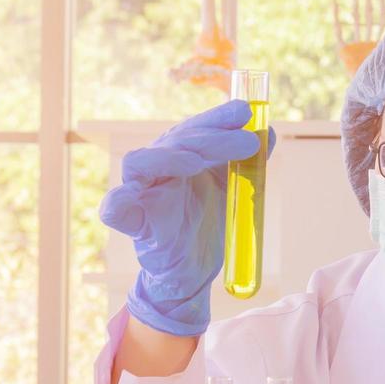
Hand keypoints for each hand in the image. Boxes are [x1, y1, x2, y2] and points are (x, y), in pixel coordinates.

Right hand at [100, 100, 273, 336]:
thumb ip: (249, 163)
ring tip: (197, 162)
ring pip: (140, 162)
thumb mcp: (233, 190)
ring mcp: (140, 192)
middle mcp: (158, 167)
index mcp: (180, 155)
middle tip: (247, 142)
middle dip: (212, 138)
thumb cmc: (207, 225)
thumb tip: (270, 132)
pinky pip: (114, 207)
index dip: (218, 117)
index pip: (195, 128)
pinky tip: (130, 196)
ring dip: (169, 157)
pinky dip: (119, 200)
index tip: (246, 111)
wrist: (193, 272)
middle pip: (174, 141)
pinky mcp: (131, 222)